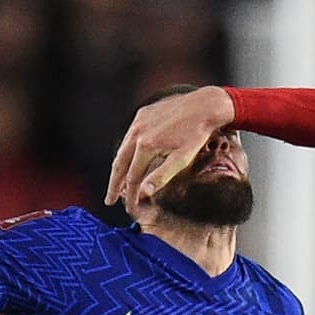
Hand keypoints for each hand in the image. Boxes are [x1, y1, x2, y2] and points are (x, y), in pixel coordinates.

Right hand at [104, 86, 235, 206]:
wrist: (204, 105)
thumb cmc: (196, 134)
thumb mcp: (182, 158)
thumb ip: (161, 176)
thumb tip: (145, 192)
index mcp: (146, 145)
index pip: (132, 177)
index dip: (131, 195)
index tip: (130, 209)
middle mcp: (137, 132)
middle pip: (120, 164)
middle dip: (114, 184)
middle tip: (110, 200)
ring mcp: (139, 121)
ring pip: (123, 149)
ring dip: (119, 168)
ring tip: (117, 183)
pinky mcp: (143, 114)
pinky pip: (131, 136)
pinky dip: (127, 150)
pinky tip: (129, 159)